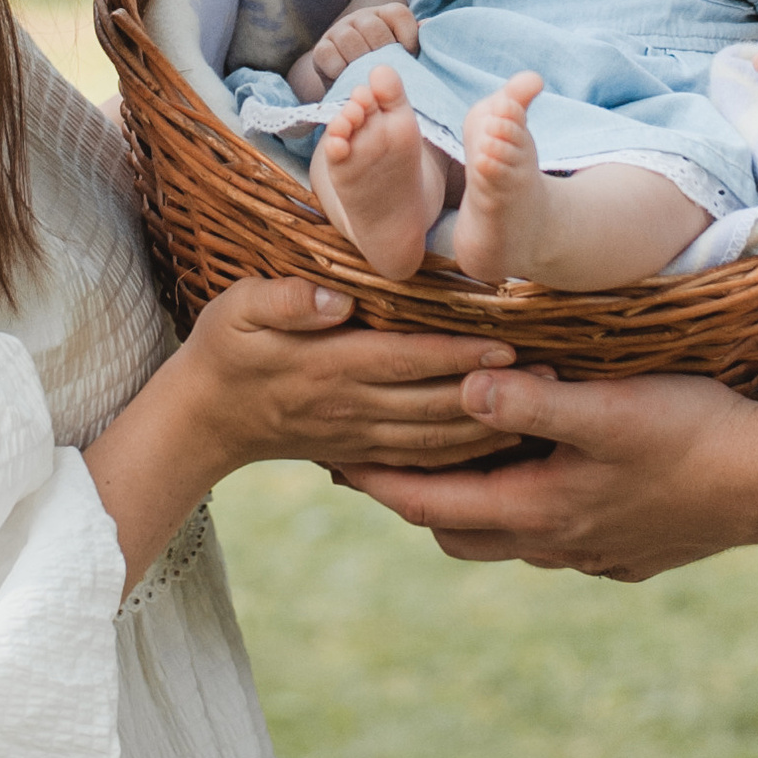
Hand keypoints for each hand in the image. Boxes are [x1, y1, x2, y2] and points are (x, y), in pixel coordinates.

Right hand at [159, 275, 512, 476]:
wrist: (204, 419)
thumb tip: (335, 297)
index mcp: (330, 367)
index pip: (407, 360)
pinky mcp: (362, 455)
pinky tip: (503, 441)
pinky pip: (422, 460)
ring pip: (438, 439)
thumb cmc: (225, 348)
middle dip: (496, 392)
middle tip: (553, 376)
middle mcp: (351, 407)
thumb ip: (286, 301)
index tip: (508, 345)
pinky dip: (466, 455)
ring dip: (491, 425)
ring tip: (543, 405)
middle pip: (436, 404)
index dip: (459, 356)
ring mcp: (359, 438)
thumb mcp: (238, 308)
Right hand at [288, 3, 421, 102]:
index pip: (399, 14)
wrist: (352, 88)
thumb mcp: (406, 58)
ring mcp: (338, 31)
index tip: (410, 57)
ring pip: (350, 39)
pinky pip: (329, 55)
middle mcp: (361, 18)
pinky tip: (348, 79)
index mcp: (385, 15)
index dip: (408, 37)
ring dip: (360, 62)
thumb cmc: (385, 71)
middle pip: (373, 27)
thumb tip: (429, 25)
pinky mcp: (321, 49)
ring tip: (368, 78)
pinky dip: (340, 69)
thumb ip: (420, 44)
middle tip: (386, 72)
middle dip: (382, 53)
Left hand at [339, 363, 757, 579]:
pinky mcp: (630, 554)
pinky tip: (541, 481)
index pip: (429, 502)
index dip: (377, 481)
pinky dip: (528, 514)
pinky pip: (556, 542)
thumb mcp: (611, 407)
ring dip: (472, 504)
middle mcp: (557, 545)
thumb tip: (460, 392)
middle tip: (381, 455)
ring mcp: (595, 556)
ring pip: (507, 539)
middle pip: (457, 530)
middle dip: (414, 496)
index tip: (332, 459)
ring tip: (453, 460)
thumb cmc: (694, 432)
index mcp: (539, 510)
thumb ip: (534, 401)